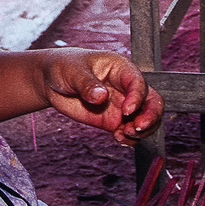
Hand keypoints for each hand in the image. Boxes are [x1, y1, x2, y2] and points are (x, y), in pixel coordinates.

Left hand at [41, 49, 163, 146]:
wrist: (52, 81)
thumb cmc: (65, 66)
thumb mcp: (73, 72)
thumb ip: (87, 84)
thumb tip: (101, 97)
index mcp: (120, 68)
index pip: (138, 82)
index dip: (137, 98)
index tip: (126, 112)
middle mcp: (126, 87)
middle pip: (152, 101)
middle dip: (150, 116)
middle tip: (137, 128)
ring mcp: (122, 105)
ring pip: (146, 118)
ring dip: (141, 131)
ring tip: (123, 135)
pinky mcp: (114, 120)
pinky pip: (130, 131)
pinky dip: (130, 139)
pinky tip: (119, 138)